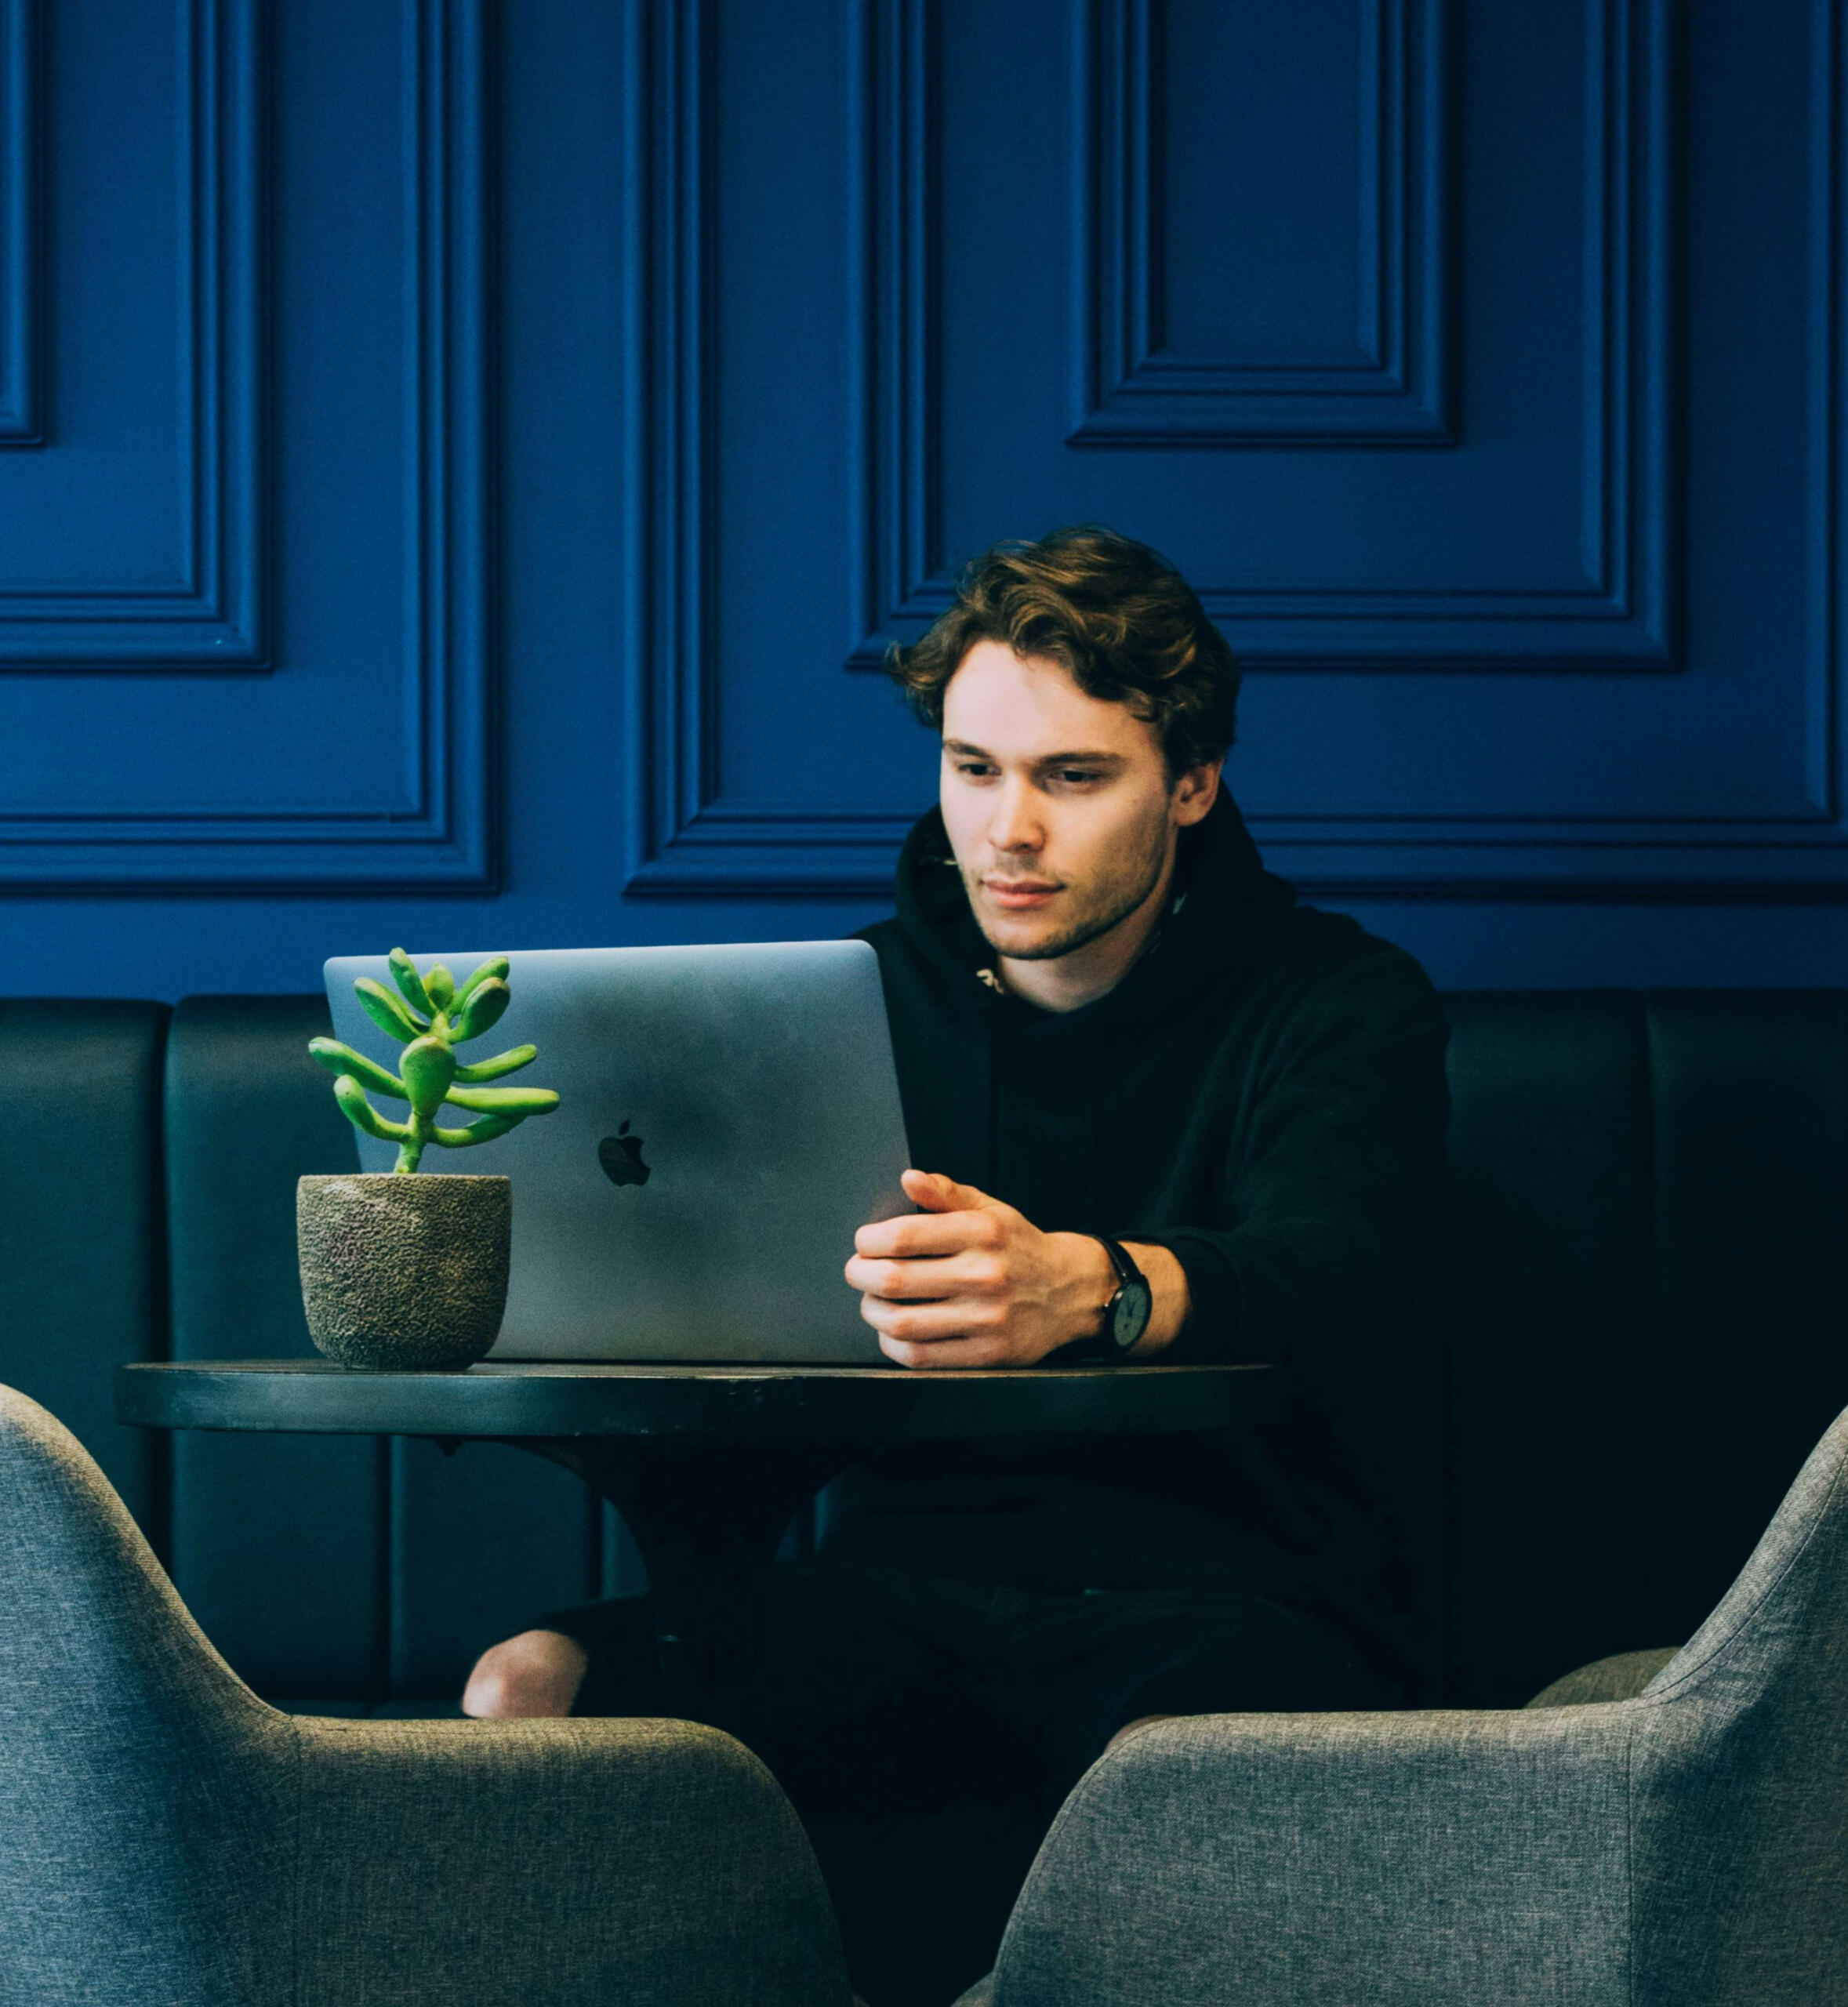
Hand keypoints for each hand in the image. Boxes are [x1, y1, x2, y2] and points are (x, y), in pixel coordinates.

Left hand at [843, 1168, 1114, 1368]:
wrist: (1071, 1291)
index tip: (864, 1243)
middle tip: (858, 1272)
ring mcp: (987, 1318)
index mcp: (981, 1233)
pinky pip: (922, 1356)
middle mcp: (984, 1275)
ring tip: (873, 1301)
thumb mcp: (990, 1210)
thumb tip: (909, 1178)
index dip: (869, 1241)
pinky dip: (894, 1344)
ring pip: (902, 1322)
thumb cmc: (1020, 1248)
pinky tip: (893, 1331)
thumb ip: (946, 1193)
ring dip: (873, 1312)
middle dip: (860, 1275)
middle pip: (894, 1279)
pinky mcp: (988, 1354)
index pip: (903, 1236)